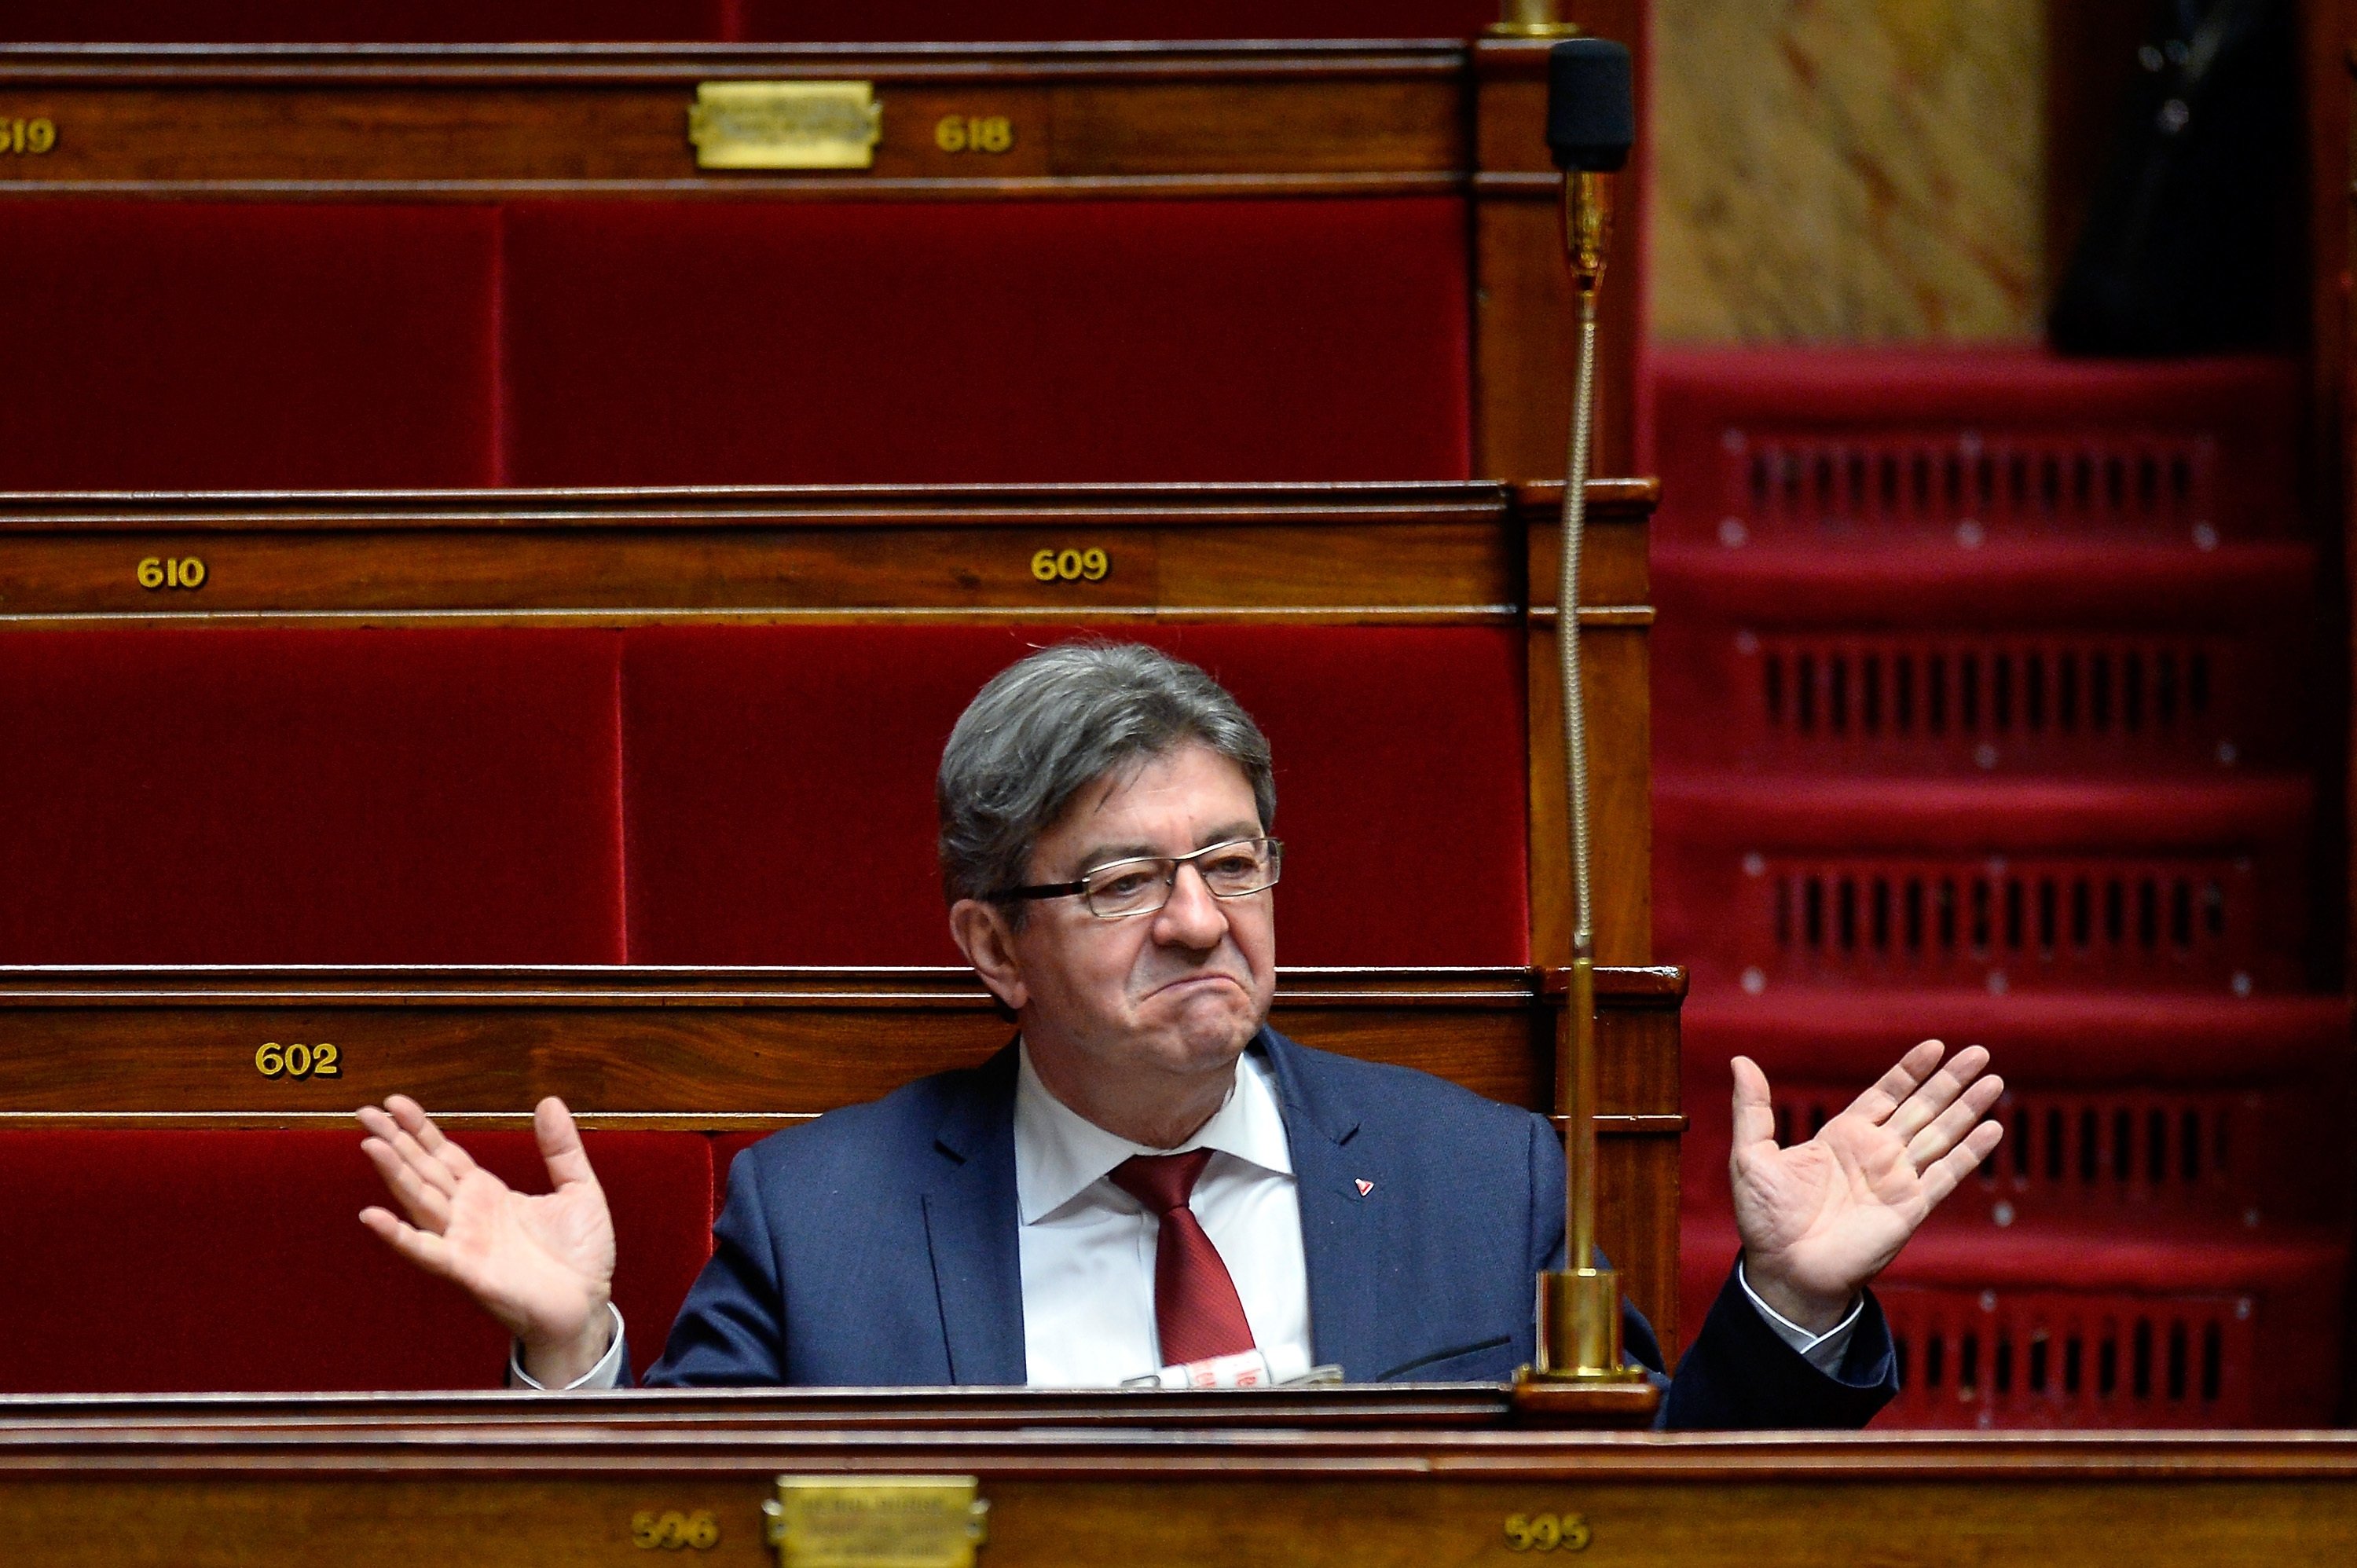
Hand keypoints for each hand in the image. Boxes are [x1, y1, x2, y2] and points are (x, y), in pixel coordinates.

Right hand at [358, 1094, 616, 1386]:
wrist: (588, 1306)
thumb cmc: (579, 1255)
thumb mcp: (578, 1189)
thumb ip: (561, 1148)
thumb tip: (549, 1101)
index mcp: (488, 1194)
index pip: (444, 1155)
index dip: (420, 1129)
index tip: (394, 1103)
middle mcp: (467, 1215)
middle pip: (423, 1170)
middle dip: (394, 1141)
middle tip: (365, 1111)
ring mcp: (463, 1241)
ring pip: (420, 1201)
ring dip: (394, 1174)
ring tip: (371, 1143)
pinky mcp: (467, 1270)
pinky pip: (427, 1250)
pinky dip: (398, 1235)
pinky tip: (371, 1215)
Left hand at [1730, 1041, 2002, 1333]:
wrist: (1785, 1270)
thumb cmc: (1765, 1219)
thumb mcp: (1751, 1156)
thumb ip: (1752, 1108)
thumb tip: (1740, 1061)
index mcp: (1842, 1137)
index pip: (1885, 1095)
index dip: (1910, 1071)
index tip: (1934, 1045)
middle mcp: (1876, 1154)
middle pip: (1921, 1107)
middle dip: (1950, 1081)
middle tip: (1979, 1052)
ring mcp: (1897, 1180)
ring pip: (1941, 1134)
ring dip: (1968, 1108)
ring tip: (1994, 1080)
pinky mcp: (1911, 1208)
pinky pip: (1946, 1173)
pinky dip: (1970, 1151)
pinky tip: (1992, 1128)